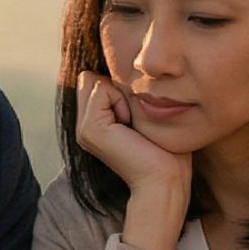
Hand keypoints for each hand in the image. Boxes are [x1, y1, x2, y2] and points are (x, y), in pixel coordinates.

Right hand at [74, 71, 190, 249]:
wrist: (165, 180)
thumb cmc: (166, 149)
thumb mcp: (144, 113)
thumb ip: (127, 93)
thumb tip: (122, 68)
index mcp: (95, 121)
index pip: (94, 78)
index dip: (119, 86)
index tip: (136, 114)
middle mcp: (83, 124)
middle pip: (91, 77)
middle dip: (117, 87)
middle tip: (134, 118)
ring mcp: (83, 127)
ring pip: (95, 80)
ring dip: (121, 94)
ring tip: (134, 123)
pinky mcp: (90, 128)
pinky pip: (102, 88)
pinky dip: (122, 100)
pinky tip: (131, 126)